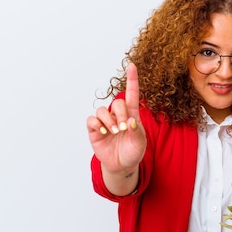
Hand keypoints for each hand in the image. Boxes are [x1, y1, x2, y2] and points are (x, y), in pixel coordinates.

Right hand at [87, 64, 145, 194]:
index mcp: (132, 115)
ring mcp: (105, 122)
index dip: (132, 80)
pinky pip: (91, 120)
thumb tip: (131, 121)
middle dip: (120, 114)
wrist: (122, 166)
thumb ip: (137, 132)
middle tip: (123, 128)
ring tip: (114, 131)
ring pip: (102, 110)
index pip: (132, 94)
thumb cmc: (132, 152)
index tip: (132, 66)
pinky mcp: (95, 130)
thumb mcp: (140, 144)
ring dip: (108, 120)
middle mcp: (118, 116)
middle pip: (116, 103)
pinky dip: (97, 124)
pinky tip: (103, 132)